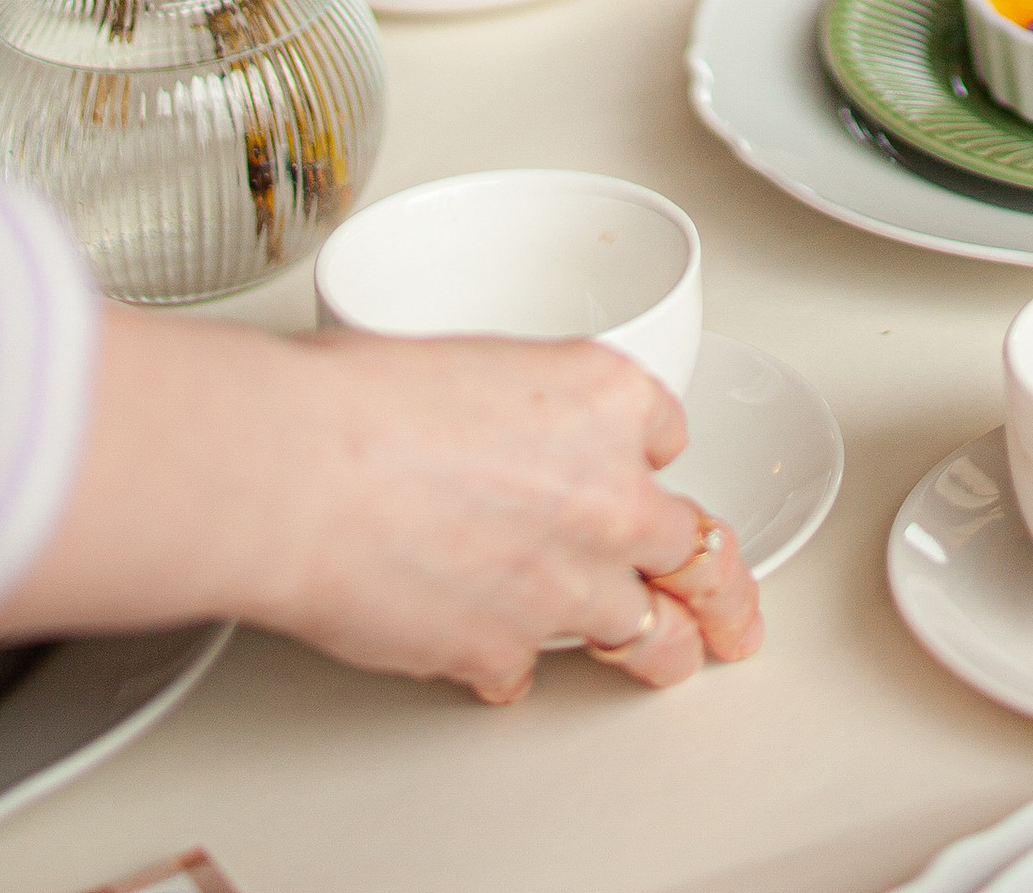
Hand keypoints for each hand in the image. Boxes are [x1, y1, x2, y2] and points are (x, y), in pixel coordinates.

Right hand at [0, 314, 761, 702]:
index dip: (646, 458)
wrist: (300, 472)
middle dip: (715, 582)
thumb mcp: (469, 361)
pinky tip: (497, 658)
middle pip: (695, 545)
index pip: (666, 435)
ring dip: (661, 650)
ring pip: (651, 631)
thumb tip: (496, 438)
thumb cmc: (355, 398)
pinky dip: (511, 666)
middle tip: (733, 608)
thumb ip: (517, 411)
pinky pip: (531, 671)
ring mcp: (568, 583)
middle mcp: (609, 491)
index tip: (645, 476)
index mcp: (605, 395)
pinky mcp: (508, 653)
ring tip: (676, 663)